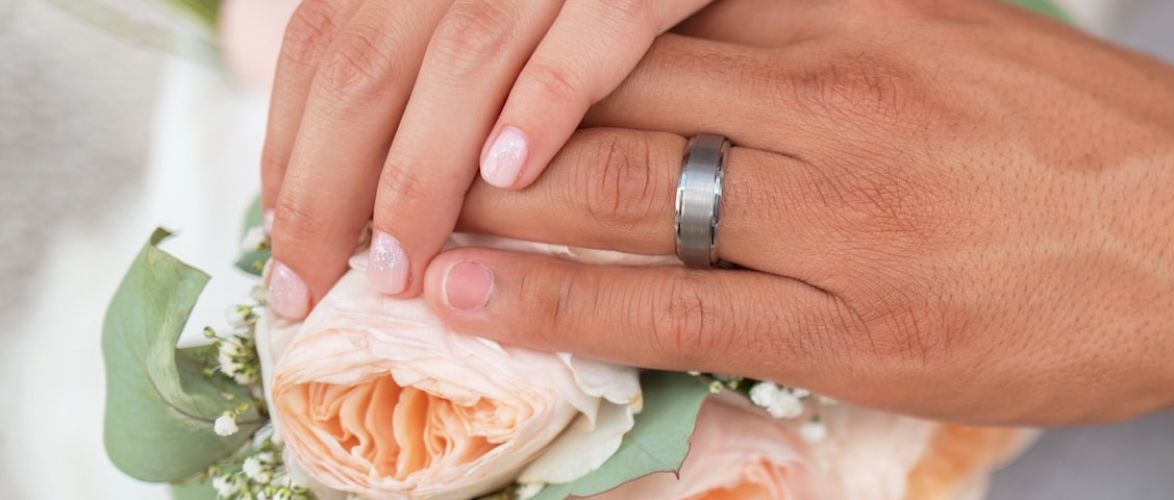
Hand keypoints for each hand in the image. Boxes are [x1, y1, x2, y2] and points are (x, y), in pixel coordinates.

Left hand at [259, 0, 727, 319]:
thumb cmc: (689, 14)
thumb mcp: (538, 23)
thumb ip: (476, 67)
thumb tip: (376, 174)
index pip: (327, 36)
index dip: (292, 144)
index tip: (291, 249)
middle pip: (369, 49)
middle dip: (331, 178)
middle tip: (326, 284)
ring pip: (465, 42)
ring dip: (422, 162)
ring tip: (407, 259)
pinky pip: (605, 16)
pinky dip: (546, 93)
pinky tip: (511, 171)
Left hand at [425, 1, 1173, 424]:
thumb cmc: (1111, 146)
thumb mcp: (975, 37)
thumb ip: (850, 25)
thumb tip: (730, 34)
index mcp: (866, 12)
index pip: (659, 7)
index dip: (546, 34)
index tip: (471, 49)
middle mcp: (839, 95)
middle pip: (614, 87)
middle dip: (491, 114)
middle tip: (391, 133)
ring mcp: (845, 213)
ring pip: (624, 192)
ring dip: (490, 201)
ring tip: (392, 213)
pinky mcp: (858, 325)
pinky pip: (674, 312)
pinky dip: (555, 303)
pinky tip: (469, 295)